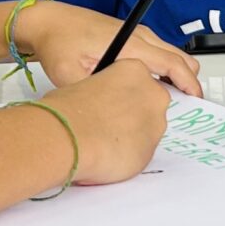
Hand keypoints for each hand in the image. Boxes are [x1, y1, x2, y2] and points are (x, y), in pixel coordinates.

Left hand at [11, 0, 200, 94]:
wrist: (49, 21)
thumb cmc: (58, 41)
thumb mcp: (69, 75)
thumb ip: (94, 93)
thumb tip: (112, 112)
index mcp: (129, 44)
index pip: (172, 63)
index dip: (189, 83)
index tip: (197, 100)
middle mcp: (138, 35)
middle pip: (181, 57)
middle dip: (189, 80)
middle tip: (187, 105)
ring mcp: (137, 33)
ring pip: (172, 54)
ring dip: (177, 74)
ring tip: (170, 99)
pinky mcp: (131, 35)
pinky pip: (160, 52)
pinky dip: (166, 68)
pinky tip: (152, 86)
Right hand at [32, 62, 173, 184]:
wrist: (69, 138)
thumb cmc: (69, 110)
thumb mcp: (86, 83)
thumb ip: (104, 90)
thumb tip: (100, 101)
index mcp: (136, 70)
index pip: (138, 81)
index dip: (122, 96)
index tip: (110, 104)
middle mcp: (153, 94)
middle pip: (148, 105)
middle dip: (132, 116)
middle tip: (107, 124)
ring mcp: (156, 123)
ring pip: (147, 131)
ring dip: (130, 136)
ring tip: (103, 141)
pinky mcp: (151, 151)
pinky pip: (141, 153)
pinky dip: (127, 155)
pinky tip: (107, 155)